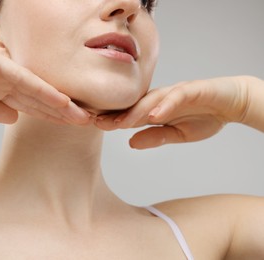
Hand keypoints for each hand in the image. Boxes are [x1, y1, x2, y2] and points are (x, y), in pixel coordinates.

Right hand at [0, 31, 89, 123]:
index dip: (50, 116)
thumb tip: (14, 117)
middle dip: (64, 113)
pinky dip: (46, 93)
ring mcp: (2, 73)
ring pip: (40, 92)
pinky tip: (65, 104)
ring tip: (84, 117)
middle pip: (41, 100)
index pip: (30, 106)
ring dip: (63, 106)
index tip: (68, 126)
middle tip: (87, 122)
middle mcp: (4, 81)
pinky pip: (27, 83)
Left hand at [96, 77, 249, 148]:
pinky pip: (177, 96)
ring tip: (119, 122)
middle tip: (95, 121)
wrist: (231, 103)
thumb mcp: (177, 134)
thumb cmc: (203, 116)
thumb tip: (130, 142)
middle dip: (114, 113)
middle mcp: (161, 98)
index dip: (112, 118)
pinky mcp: (193, 90)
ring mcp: (175, 92)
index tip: (93, 125)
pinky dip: (165, 105)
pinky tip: (154, 115)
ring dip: (135, 111)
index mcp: (155, 108)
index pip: (130, 114)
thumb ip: (155, 137)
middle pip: (134, 105)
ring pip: (151, 100)